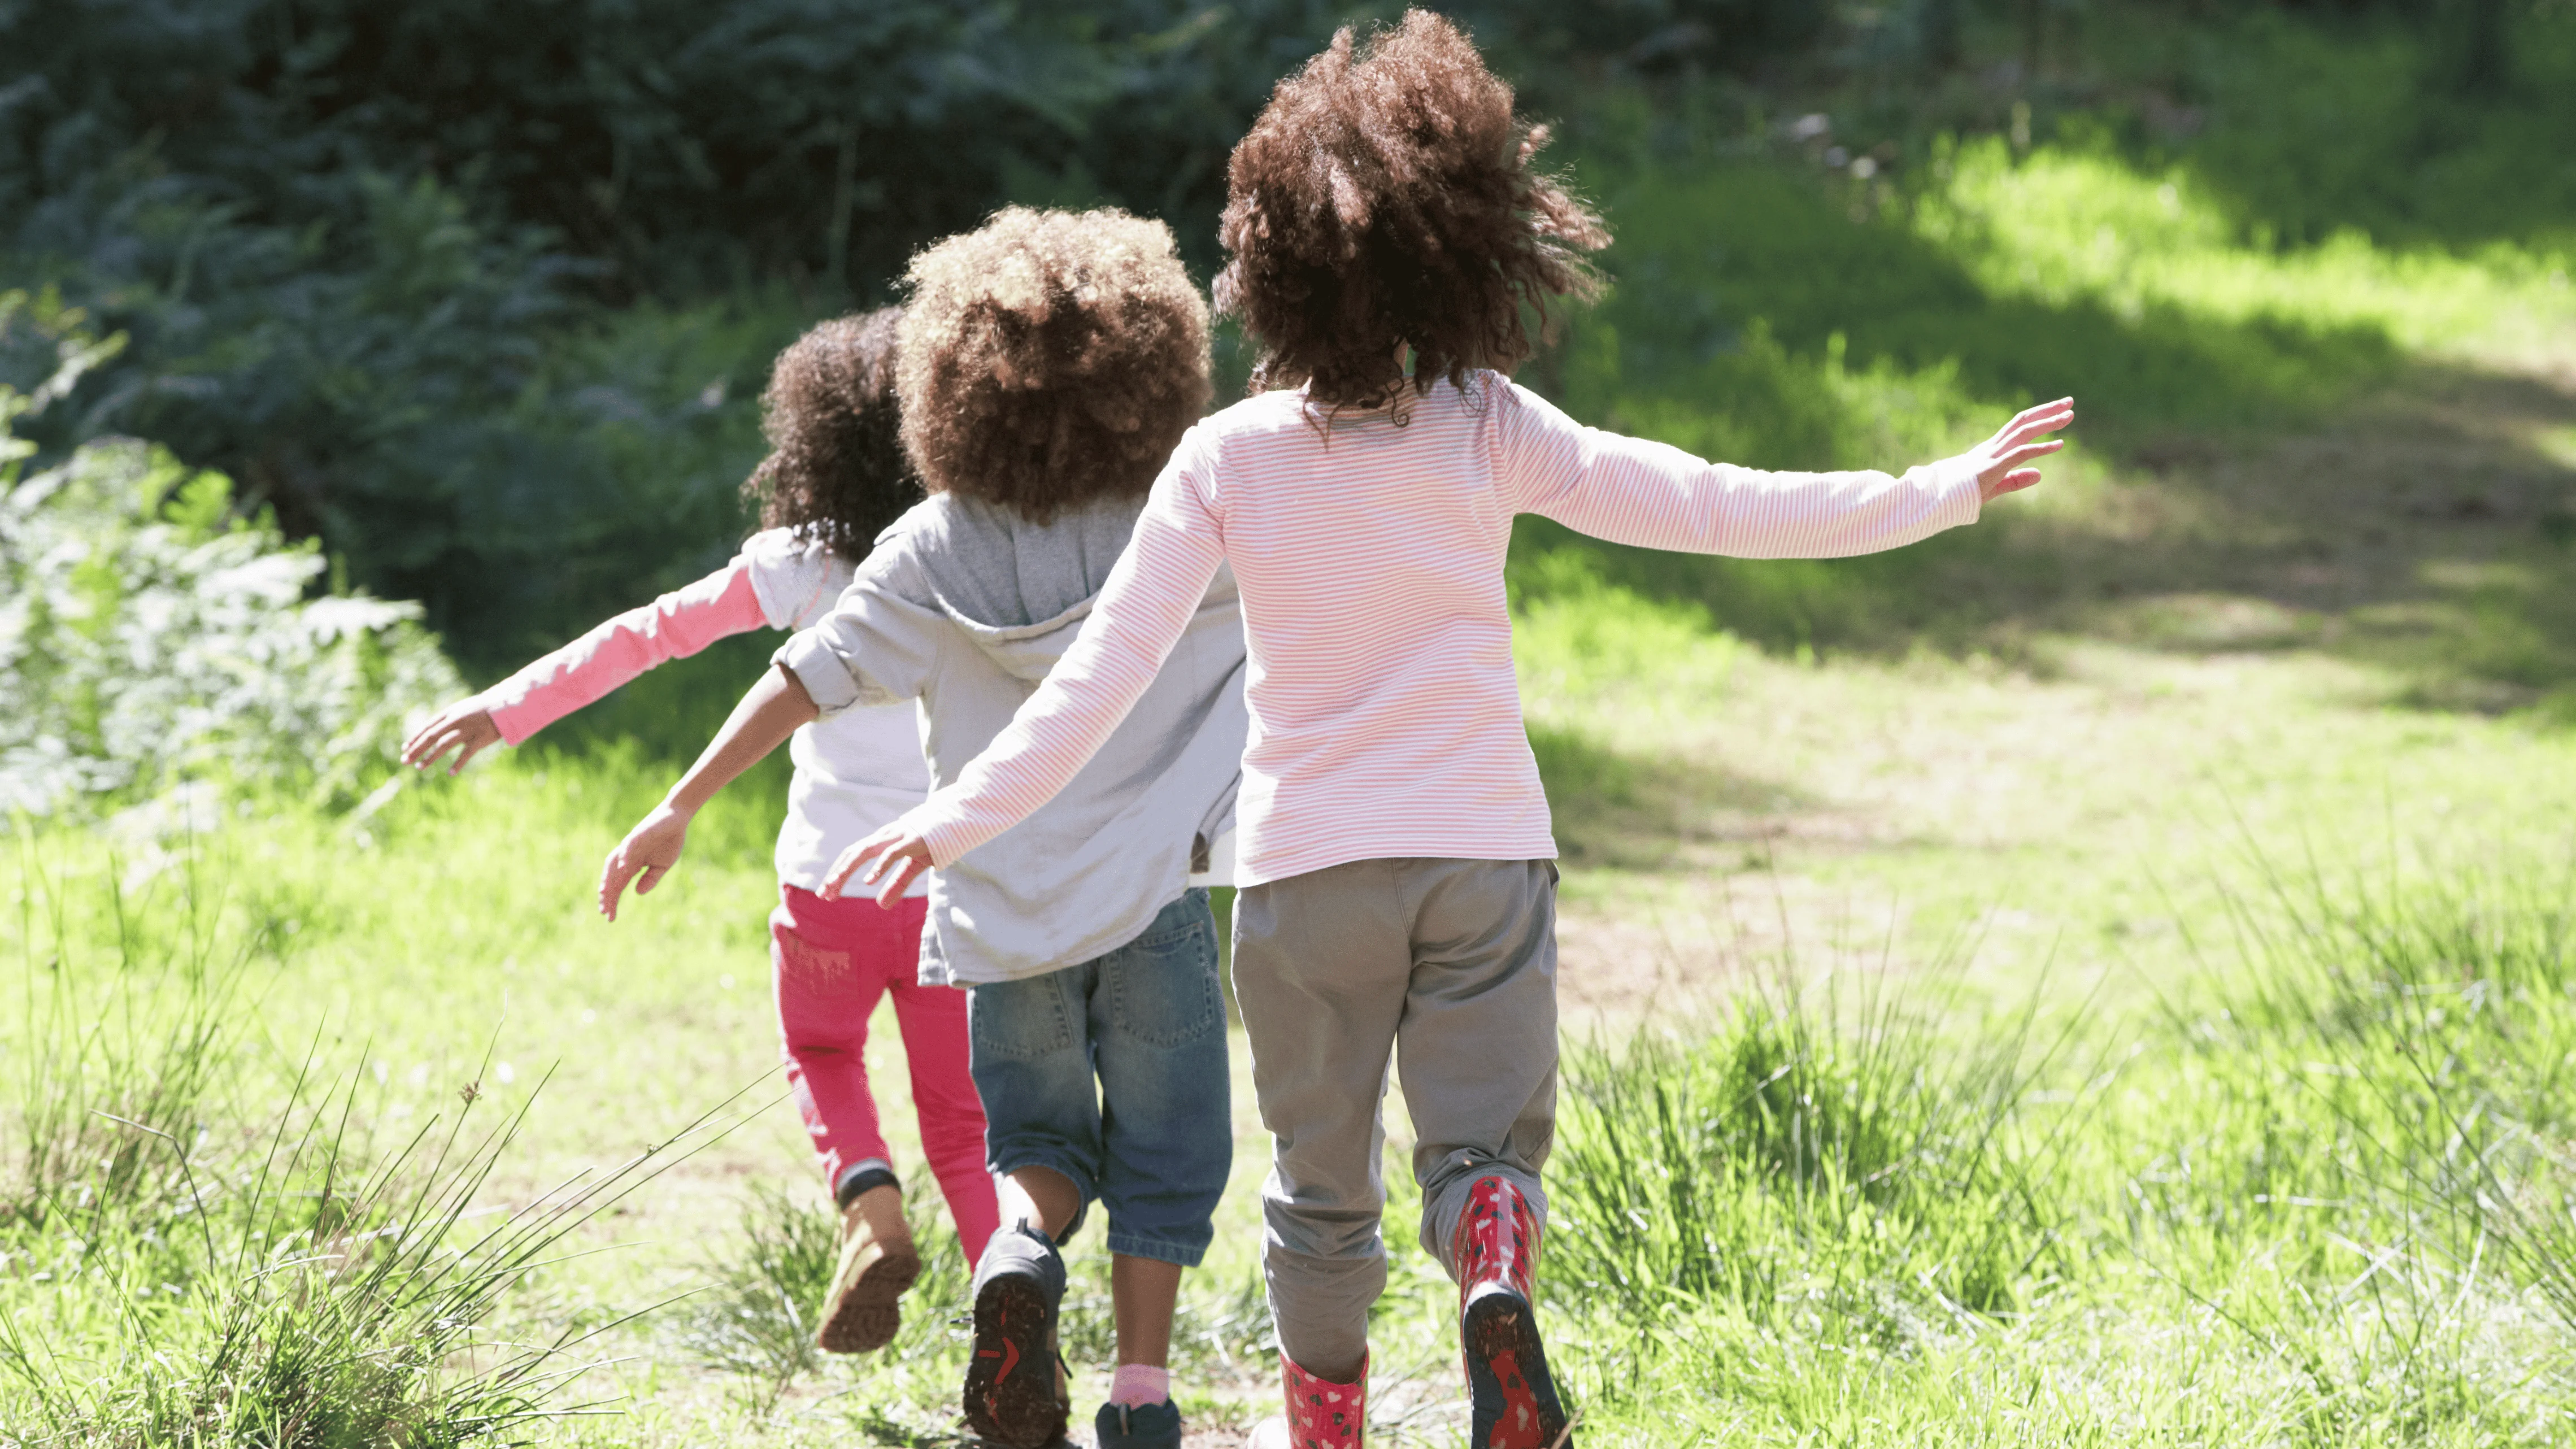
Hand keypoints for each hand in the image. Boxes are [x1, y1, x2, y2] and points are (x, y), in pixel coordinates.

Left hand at [403, 698, 502, 774]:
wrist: (504, 706)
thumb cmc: (481, 709)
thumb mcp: (460, 710)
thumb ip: (447, 720)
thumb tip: (431, 732)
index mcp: (449, 713)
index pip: (427, 727)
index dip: (415, 738)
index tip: (405, 748)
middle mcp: (455, 721)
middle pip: (431, 736)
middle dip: (416, 749)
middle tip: (404, 760)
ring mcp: (467, 730)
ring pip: (444, 745)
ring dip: (430, 757)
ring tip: (420, 767)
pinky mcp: (479, 739)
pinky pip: (466, 754)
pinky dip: (458, 764)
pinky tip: (450, 773)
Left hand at [599, 804, 692, 920]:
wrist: (677, 819)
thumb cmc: (669, 840)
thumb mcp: (662, 865)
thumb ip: (650, 879)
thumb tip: (637, 893)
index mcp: (632, 865)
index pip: (618, 886)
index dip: (613, 901)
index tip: (610, 918)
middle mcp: (627, 856)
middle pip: (611, 878)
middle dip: (607, 894)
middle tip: (604, 911)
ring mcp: (630, 845)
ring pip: (613, 863)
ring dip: (608, 878)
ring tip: (604, 892)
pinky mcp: (637, 834)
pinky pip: (628, 847)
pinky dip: (624, 857)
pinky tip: (622, 868)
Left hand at [820, 823, 933, 908]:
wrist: (956, 820)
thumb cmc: (933, 842)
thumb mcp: (913, 867)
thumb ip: (897, 884)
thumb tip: (882, 905)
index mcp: (882, 841)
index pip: (852, 855)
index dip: (837, 873)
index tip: (826, 894)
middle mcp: (884, 837)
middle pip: (852, 853)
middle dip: (836, 874)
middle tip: (823, 895)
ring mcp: (897, 837)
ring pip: (864, 851)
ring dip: (847, 869)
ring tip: (834, 885)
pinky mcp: (912, 841)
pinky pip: (892, 853)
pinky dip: (879, 866)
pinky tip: (869, 881)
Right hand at [1965, 397, 2073, 502]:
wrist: (1939, 499)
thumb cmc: (1962, 493)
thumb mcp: (1995, 487)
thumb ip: (2016, 480)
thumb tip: (2040, 474)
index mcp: (1993, 448)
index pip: (2019, 425)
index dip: (2039, 416)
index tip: (2058, 410)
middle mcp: (1994, 446)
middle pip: (2024, 421)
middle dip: (2047, 410)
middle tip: (2069, 402)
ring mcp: (1993, 454)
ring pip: (2024, 432)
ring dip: (2048, 423)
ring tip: (2068, 416)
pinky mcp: (1994, 466)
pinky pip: (2021, 453)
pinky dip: (2041, 448)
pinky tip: (2059, 445)